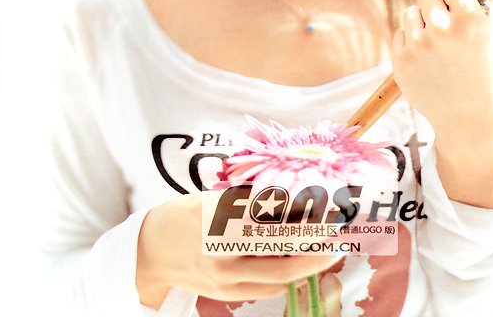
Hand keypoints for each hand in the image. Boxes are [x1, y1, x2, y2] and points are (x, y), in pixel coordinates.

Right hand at [136, 191, 337, 307]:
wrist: (153, 248)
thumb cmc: (188, 213)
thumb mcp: (218, 199)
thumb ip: (254, 204)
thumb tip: (296, 201)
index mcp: (222, 221)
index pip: (274, 222)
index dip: (305, 218)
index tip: (329, 210)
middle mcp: (224, 253)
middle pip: (282, 256)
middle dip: (315, 248)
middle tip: (338, 236)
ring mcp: (225, 279)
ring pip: (279, 277)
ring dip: (307, 264)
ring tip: (327, 249)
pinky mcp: (226, 294)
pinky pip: (266, 288)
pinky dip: (287, 275)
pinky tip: (300, 262)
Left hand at [390, 0, 492, 133]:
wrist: (471, 118)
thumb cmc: (488, 68)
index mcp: (472, 19)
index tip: (456, 1)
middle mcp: (444, 31)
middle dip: (437, 7)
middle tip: (450, 30)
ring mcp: (420, 47)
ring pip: (411, 13)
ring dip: (422, 23)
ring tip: (440, 46)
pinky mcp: (401, 62)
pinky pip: (400, 33)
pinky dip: (411, 42)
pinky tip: (428, 60)